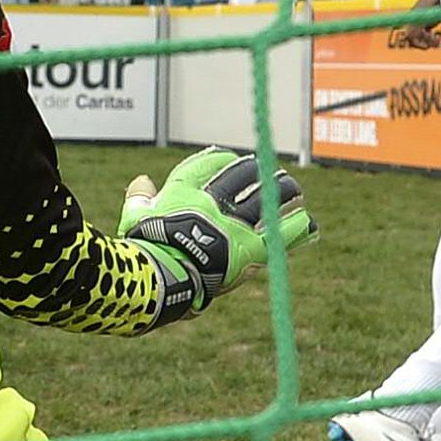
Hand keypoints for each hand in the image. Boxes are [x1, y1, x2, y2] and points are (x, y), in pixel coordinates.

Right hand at [119, 147, 314, 313]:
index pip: (209, 164)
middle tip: (269, 172)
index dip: (223, 159)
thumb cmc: (143, 249)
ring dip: (283, 192)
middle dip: (258, 172)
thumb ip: (139, 197)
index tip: (232, 159)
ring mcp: (234, 226)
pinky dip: (295, 227)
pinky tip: (307, 221)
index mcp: (184, 191)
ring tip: (295, 191)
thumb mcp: (134, 217)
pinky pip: (280, 235)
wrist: (159, 281)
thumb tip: (141, 180)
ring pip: (267, 200)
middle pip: (244, 177)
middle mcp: (213, 203)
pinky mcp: (250, 251)